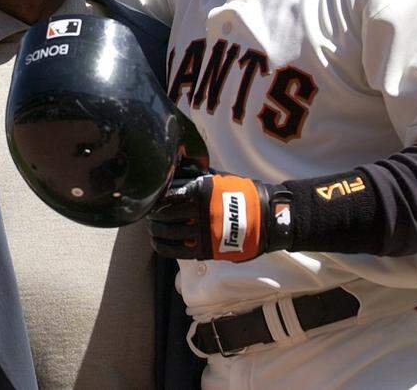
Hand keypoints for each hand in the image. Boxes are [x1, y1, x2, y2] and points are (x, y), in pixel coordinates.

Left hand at [149, 174, 283, 262]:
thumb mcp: (219, 178)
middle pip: (165, 214)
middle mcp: (200, 211)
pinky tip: (158, 243)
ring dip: (156, 230)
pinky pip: (177, 251)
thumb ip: (196, 176)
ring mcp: (203, 231)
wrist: (266, 217)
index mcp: (201, 190)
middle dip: (154, 215)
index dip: (156, 198)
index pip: (168, 194)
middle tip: (150, 215)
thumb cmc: (242, 194)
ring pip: (169, 232)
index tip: (152, 199)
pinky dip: (163, 247)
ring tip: (153, 228)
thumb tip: (176, 165)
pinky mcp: (206, 249)